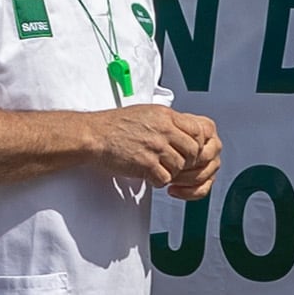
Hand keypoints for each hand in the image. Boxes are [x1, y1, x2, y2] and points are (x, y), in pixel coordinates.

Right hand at [81, 101, 221, 196]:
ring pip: (180, 167)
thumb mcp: (146, 112)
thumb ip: (167, 121)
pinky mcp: (146, 164)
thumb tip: (183, 130)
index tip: (188, 150)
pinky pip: (164, 179)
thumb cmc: (116, 125)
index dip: (197, 144)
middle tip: (175, 164)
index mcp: (166, 116)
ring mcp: (155, 147)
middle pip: (193, 151)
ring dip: (171, 172)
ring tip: (158, 169)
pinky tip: (149, 175)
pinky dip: (158, 181)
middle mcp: (163, 130)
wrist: (95, 135)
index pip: (198, 131)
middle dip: (187, 162)